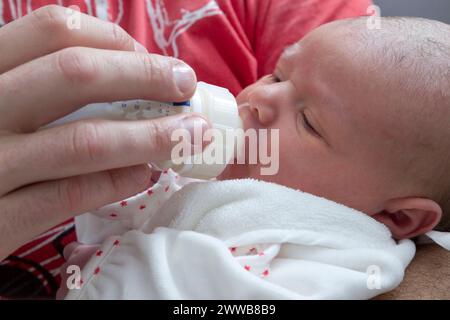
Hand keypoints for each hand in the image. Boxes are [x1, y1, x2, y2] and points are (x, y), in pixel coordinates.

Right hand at [0, 5, 207, 259]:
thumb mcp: (1, 102)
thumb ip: (44, 88)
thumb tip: (133, 83)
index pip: (53, 31)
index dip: (115, 42)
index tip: (152, 60)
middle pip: (76, 75)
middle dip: (146, 77)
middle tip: (186, 87)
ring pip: (83, 141)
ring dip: (149, 137)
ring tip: (189, 136)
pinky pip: (70, 195)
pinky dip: (117, 182)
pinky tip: (144, 176)